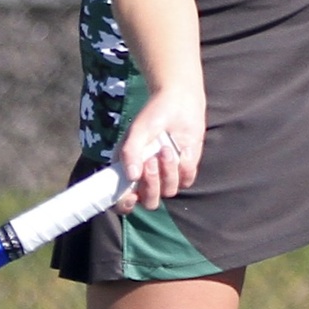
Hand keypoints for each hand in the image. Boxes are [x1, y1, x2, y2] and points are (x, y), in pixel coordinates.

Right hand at [116, 89, 205, 210]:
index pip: (123, 201)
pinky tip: (182, 149)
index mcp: (128, 172)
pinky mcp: (185, 171)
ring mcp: (167, 176)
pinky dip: (184, 166)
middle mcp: (147, 179)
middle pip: (149, 202)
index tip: (131, 197)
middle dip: (151, 185)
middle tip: (151, 161)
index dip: (125, 205)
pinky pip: (186, 180)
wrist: (180, 103)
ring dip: (168, 171)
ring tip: (166, 148)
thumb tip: (132, 176)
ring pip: (168, 191)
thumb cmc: (153, 116)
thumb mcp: (137, 131)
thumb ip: (130, 152)